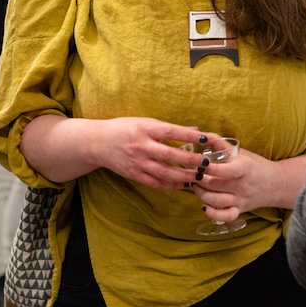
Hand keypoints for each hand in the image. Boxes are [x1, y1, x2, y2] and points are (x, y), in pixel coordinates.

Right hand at [91, 118, 210, 189]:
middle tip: (207, 164)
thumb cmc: (124, 128)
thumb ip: (168, 128)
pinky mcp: (134, 174)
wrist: (98, 142)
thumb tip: (196, 130)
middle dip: (190, 160)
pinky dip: (169, 185)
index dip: (190, 137)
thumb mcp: (145, 122)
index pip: (172, 132)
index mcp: (146, 129)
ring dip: (183, 176)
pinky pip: (155, 182)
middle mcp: (142, 146)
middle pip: (170, 155)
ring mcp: (137, 162)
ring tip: (198, 177)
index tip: (207, 140)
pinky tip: (181, 185)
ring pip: (164, 172)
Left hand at [194, 146, 305, 221]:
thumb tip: (203, 135)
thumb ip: (221, 145)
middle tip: (192, 172)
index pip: (226, 170)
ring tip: (196, 185)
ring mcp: (241, 199)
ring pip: (216, 201)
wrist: (275, 184)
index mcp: (244, 168)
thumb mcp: (241, 152)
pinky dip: (213, 214)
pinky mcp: (239, 210)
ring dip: (201, 193)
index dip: (209, 168)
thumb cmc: (254, 165)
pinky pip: (225, 217)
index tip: (199, 162)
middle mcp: (242, 185)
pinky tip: (204, 206)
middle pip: (215, 185)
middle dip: (199, 179)